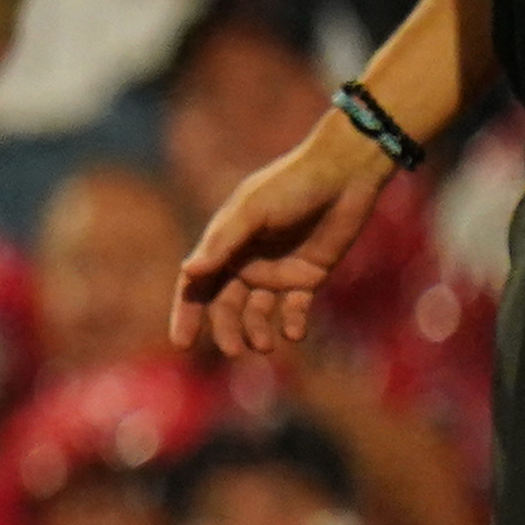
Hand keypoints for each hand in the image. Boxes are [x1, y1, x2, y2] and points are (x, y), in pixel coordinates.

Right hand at [171, 110, 398, 356]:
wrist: (343, 174)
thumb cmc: (291, 185)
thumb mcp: (252, 212)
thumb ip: (222, 243)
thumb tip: (188, 272)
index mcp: (224, 246)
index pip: (197, 285)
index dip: (187, 313)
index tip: (182, 342)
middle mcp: (245, 262)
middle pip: (226, 305)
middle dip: (227, 329)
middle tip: (235, 350)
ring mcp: (277, 271)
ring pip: (258, 312)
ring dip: (257, 330)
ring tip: (266, 344)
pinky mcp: (308, 276)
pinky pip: (294, 309)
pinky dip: (291, 323)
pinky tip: (293, 332)